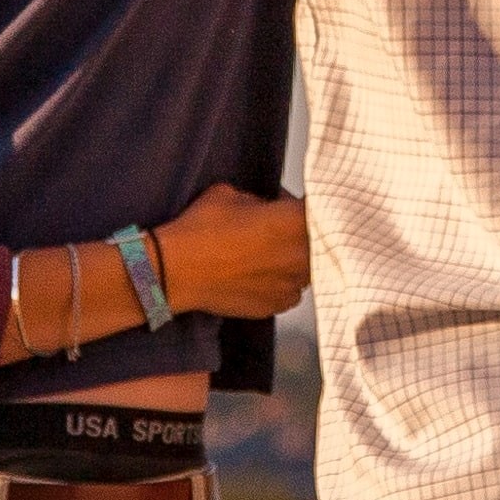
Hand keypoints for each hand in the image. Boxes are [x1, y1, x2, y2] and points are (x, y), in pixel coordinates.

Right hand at [148, 184, 312, 318]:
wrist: (175, 272)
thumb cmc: (201, 230)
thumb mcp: (231, 194)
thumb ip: (263, 201)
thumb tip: (272, 206)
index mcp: (295, 221)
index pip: (324, 208)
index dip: (311, 205)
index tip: (301, 203)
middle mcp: (302, 256)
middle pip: (323, 241)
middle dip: (306, 232)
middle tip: (285, 226)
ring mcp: (292, 284)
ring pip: (309, 268)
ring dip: (297, 258)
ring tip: (270, 252)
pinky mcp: (278, 305)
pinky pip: (291, 289)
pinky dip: (282, 281)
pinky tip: (260, 273)